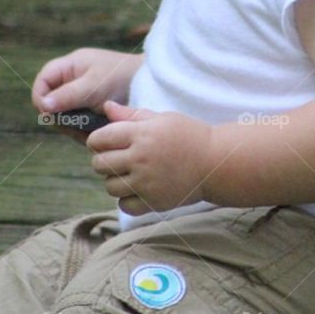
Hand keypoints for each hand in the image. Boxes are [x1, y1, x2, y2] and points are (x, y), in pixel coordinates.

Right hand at [32, 49, 142, 143]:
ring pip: (62, 116)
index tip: (50, 114)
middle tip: (73, 127)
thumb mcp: (94, 85)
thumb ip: (68, 95)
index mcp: (70, 67)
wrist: (150, 85)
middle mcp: (72, 81)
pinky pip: (76, 123)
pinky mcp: (89, 111)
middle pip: (50, 102)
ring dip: (70, 127)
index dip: (41, 98)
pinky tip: (91, 135)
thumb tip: (43, 106)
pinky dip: (81, 130)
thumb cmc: (122, 78)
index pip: (43, 81)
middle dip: (58, 117)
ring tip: (85, 132)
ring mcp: (81, 97)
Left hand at [86, 100, 213, 215]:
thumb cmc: (189, 136)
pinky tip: (139, 189)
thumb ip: (131, 115)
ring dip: (115, 181)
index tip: (106, 143)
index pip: (99, 138)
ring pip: (109, 186)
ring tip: (130, 174)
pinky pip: (124, 205)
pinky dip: (127, 199)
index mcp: (141, 134)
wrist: (216, 162)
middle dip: (103, 160)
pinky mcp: (154, 201)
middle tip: (117, 159)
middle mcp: (141, 158)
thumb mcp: (162, 118)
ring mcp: (147, 182)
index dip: (97, 140)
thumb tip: (106, 108)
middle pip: (99, 164)